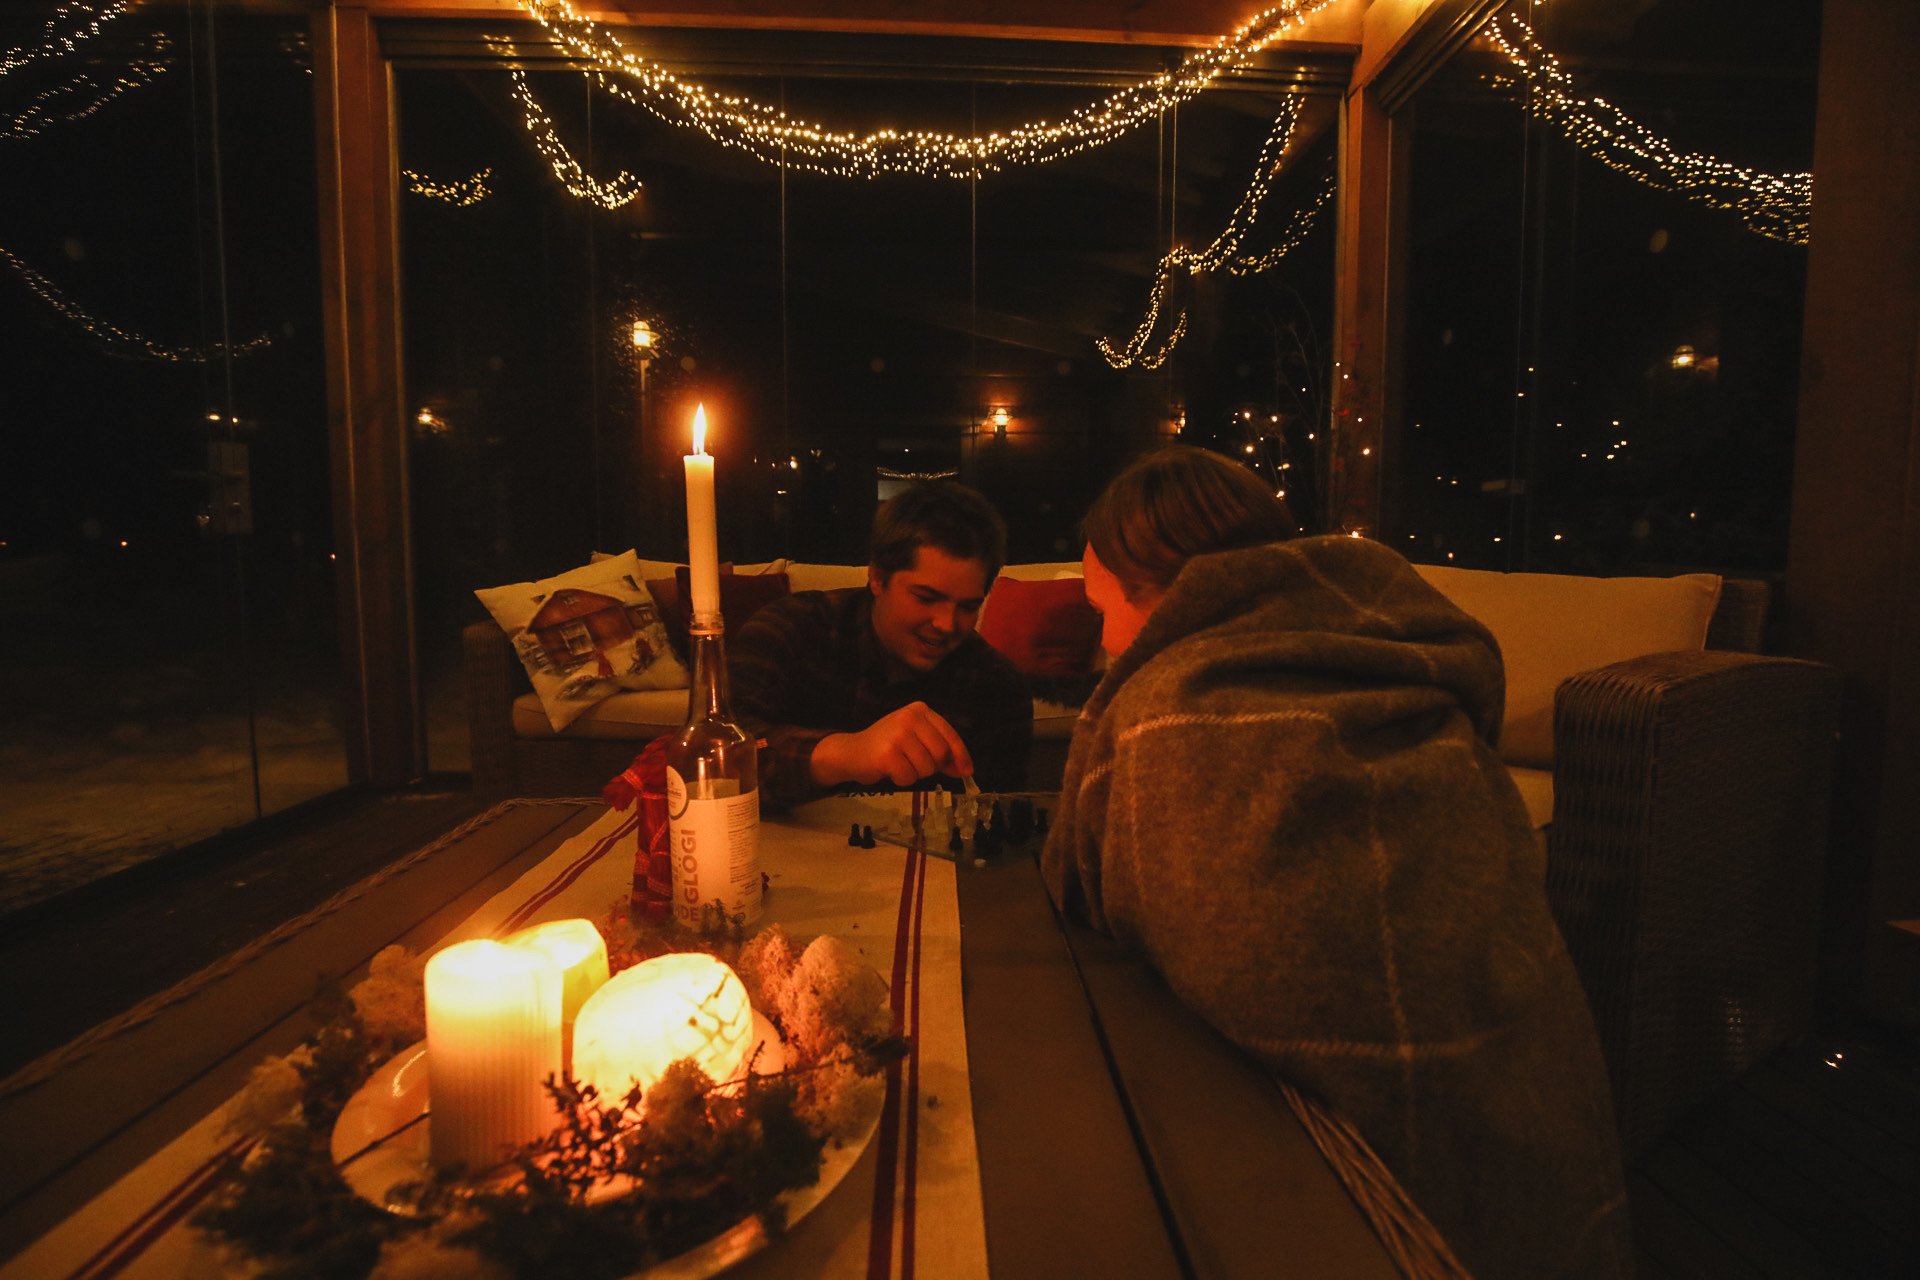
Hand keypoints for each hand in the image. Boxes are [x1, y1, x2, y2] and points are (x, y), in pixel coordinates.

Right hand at [811, 702, 974, 787]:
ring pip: (927, 768)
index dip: (961, 755)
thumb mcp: (916, 741)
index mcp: (920, 710)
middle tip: (913, 764)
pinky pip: (909, 777)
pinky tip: (890, 770)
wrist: (851, 752)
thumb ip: (940, 752)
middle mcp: (910, 717)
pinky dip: (901, 780)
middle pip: (941, 754)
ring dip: (915, 774)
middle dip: (931, 766)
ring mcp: (898, 734)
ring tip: (899, 764)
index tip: (967, 771)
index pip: (950, 734)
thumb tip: (965, 770)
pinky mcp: (887, 753)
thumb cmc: (888, 746)